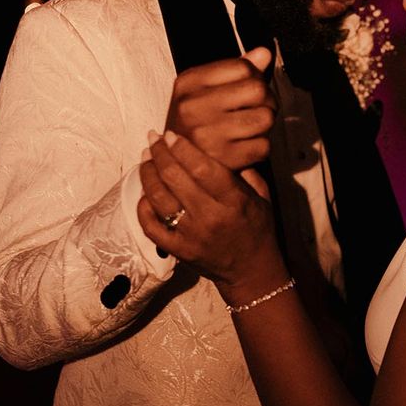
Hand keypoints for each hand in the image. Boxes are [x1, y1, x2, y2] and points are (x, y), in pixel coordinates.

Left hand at [138, 130, 284, 288]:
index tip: (171, 134)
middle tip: (153, 139)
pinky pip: (151, 226)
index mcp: (233, 201)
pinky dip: (143, 206)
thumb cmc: (258, 229)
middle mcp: (210, 217)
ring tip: (145, 158)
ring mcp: (190, 235)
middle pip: (175, 178)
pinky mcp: (177, 250)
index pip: (202, 168)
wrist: (251, 271)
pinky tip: (144, 191)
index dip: (182, 148)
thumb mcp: (262, 196)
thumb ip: (246, 171)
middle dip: (160, 153)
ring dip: (148, 174)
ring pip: (158, 198)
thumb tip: (223, 147)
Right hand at [164, 47, 275, 170]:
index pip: (243, 67)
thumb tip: (264, 53)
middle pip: (258, 90)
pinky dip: (260, 147)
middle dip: (266, 99)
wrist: (176, 163)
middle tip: (256, 108)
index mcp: (189, 82)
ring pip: (265, 118)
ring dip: (264, 124)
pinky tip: (245, 146)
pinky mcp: (222, 160)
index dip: (255, 77)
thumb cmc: (196, 121)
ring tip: (250, 127)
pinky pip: (263, 146)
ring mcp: (206, 135)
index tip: (249, 89)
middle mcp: (193, 107)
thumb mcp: (206, 88)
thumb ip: (236, 68)